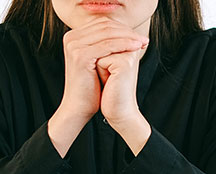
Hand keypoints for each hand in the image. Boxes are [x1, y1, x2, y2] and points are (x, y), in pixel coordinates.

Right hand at [48, 18, 147, 156]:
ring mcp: (74, 45)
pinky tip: (136, 47)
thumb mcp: (101, 62)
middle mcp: (71, 37)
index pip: (103, 24)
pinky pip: (107, 45)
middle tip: (144, 39)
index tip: (140, 37)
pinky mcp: (80, 55)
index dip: (123, 28)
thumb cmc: (92, 87)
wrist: (79, 106)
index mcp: (75, 36)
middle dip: (127, 31)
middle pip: (105, 26)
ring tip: (143, 42)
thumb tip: (129, 34)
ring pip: (107, 34)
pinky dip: (123, 44)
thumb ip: (109, 46)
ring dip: (128, 37)